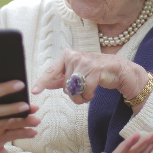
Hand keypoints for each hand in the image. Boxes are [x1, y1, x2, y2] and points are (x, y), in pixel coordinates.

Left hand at [0, 104, 39, 152]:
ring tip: (33, 133)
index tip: (30, 106)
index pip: (9, 110)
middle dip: (27, 120)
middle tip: (36, 119)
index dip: (20, 108)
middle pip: (16, 122)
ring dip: (25, 134)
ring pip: (15, 135)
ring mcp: (0, 138)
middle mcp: (1, 126)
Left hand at [32, 49, 147, 104]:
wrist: (118, 69)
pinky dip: (88, 96)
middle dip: (73, 93)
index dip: (42, 82)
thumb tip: (47, 84)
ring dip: (81, 97)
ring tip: (88, 92)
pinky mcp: (95, 70)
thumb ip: (62, 78)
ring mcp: (85, 62)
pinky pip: (85, 91)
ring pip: (74, 90)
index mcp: (67, 56)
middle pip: (65, 85)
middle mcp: (74, 56)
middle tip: (82, 91)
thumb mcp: (77, 73)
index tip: (34, 91)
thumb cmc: (96, 71)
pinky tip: (94, 91)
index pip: (52, 71)